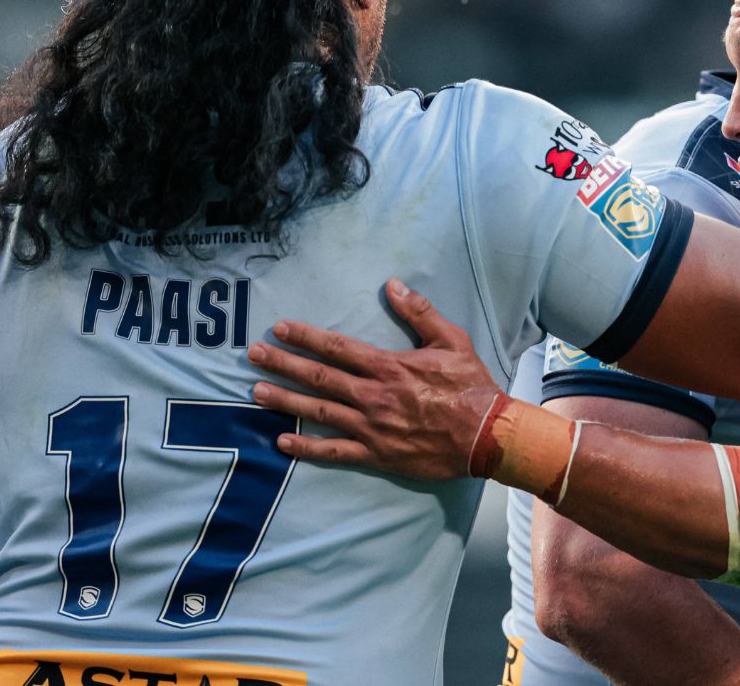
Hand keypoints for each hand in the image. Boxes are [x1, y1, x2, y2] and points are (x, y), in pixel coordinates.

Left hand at [246, 278, 500, 479]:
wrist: (487, 435)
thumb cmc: (471, 387)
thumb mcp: (452, 340)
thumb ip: (420, 312)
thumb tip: (393, 285)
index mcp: (389, 367)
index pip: (337, 347)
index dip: (305, 337)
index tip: (279, 329)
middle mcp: (373, 396)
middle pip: (318, 377)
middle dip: (282, 364)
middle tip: (253, 356)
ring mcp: (371, 427)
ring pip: (318, 412)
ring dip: (284, 401)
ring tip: (256, 392)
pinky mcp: (376, 454)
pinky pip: (334, 451)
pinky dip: (306, 448)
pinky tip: (282, 442)